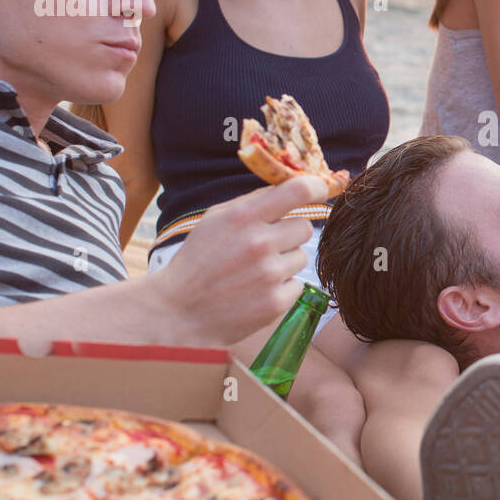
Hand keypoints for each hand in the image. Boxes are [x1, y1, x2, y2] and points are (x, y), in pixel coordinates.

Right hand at [151, 176, 325, 341]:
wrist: (179, 313)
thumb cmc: (198, 261)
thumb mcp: (215, 221)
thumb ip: (252, 202)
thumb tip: (292, 186)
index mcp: (242, 218)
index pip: (297, 190)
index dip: (315, 187)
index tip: (320, 190)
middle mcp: (259, 244)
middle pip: (305, 227)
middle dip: (289, 233)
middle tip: (264, 245)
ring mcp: (269, 275)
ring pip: (302, 256)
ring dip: (285, 261)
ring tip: (255, 271)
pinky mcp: (276, 302)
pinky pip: (298, 284)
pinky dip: (282, 287)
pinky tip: (256, 290)